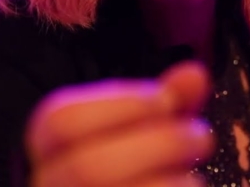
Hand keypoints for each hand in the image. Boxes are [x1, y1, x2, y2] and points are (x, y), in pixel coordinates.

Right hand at [25, 62, 213, 186]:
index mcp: (52, 150)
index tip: (166, 100)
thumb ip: (168, 102)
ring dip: (167, 181)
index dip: (121, 104)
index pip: (59, 120)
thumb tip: (195, 73)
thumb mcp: (150, 130)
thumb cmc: (138, 168)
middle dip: (158, 144)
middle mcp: (50, 186)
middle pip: (87, 166)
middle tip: (199, 136)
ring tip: (195, 174)